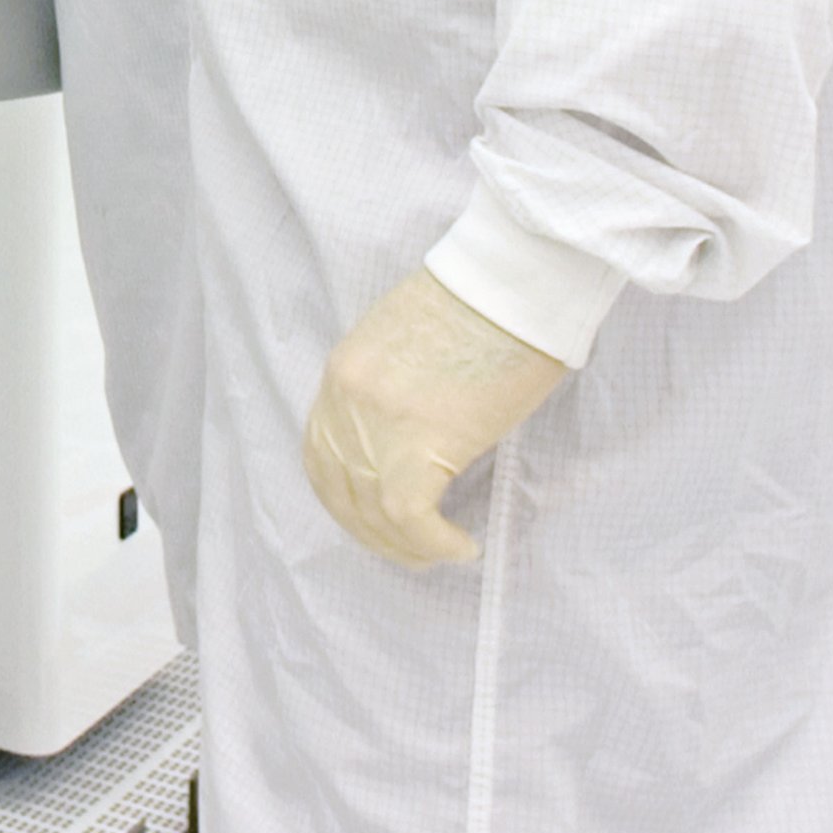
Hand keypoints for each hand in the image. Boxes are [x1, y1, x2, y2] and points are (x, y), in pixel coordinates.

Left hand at [300, 268, 567, 567]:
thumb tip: (408, 437)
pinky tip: (460, 546)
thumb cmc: (481, 304)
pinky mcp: (420, 437)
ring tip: (438, 553)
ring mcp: (377, 419)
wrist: (512, 279)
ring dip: (404, 545)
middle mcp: (346, 399)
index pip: (321, 453)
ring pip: (372, 510)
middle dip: (371, 531)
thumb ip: (391, 391)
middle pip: (339, 489)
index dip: (345, 498)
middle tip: (411, 550)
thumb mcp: (409, 344)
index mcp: (343, 372)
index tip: (378, 519)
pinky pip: (408, 513)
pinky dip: (431, 542)